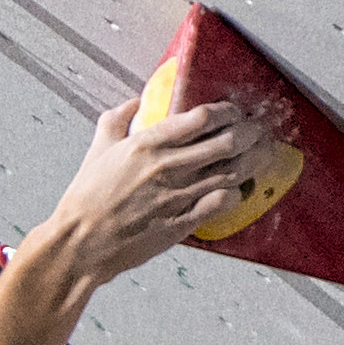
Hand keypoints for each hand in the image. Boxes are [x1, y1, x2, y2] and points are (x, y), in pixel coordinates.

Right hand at [31, 96, 274, 289]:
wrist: (80, 242)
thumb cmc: (85, 198)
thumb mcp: (98, 148)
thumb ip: (117, 120)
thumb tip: (134, 102)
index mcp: (147, 143)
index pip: (202, 118)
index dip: (227, 111)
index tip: (233, 111)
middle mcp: (168, 166)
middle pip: (227, 142)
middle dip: (250, 133)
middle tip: (257, 130)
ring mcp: (178, 195)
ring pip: (232, 171)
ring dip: (253, 161)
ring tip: (262, 153)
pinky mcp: (183, 221)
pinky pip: (222, 203)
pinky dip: (237, 194)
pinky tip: (240, 189)